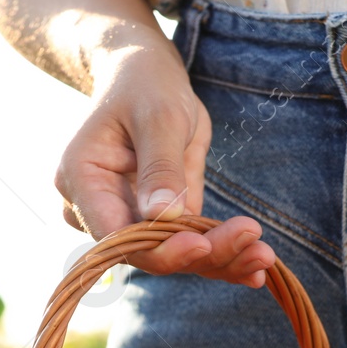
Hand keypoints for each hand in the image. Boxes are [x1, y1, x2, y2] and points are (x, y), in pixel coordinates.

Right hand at [55, 44, 274, 285]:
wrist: (147, 78)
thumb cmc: (146, 85)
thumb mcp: (158, 117)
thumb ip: (160, 167)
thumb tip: (163, 218)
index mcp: (82, 179)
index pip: (115, 235)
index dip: (158, 248)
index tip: (202, 243)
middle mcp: (98, 208)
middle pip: (148, 252)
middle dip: (202, 254)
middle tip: (256, 249)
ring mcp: (130, 218)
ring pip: (173, 255)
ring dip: (222, 260)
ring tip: (264, 257)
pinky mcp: (160, 220)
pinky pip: (189, 246)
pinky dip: (224, 256)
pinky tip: (258, 269)